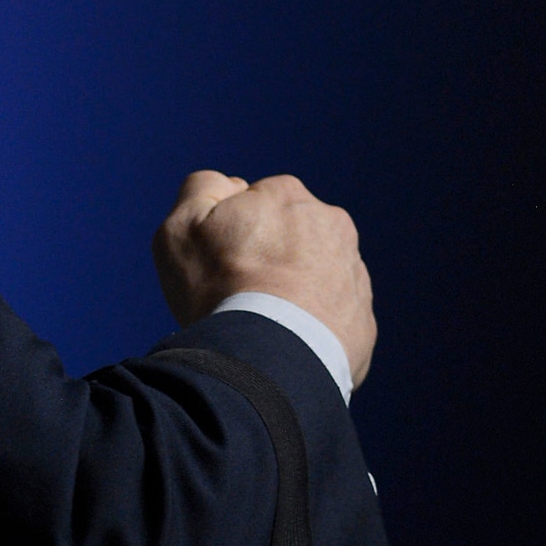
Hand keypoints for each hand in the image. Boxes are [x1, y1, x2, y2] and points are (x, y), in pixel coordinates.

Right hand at [152, 170, 376, 386]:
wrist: (268, 360)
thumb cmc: (219, 288)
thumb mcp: (182, 225)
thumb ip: (202, 188)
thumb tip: (229, 185)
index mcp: (288, 195)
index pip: (254, 202)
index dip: (230, 231)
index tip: (219, 260)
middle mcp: (331, 224)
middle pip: (289, 235)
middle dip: (268, 255)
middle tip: (237, 292)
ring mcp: (353, 273)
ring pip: (314, 274)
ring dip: (293, 289)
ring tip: (262, 323)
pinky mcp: (363, 322)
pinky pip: (331, 317)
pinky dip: (310, 327)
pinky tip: (285, 344)